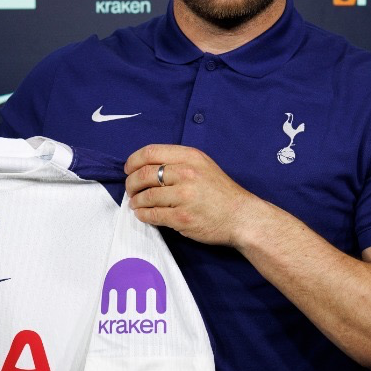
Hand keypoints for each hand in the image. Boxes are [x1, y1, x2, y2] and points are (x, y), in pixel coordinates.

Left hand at [124, 143, 260, 245]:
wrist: (242, 217)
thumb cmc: (221, 193)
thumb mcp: (203, 166)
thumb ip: (179, 163)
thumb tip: (146, 167)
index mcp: (190, 157)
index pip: (150, 152)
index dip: (133, 161)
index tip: (128, 169)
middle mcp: (186, 173)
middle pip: (143, 174)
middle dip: (131, 183)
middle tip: (130, 190)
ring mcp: (183, 196)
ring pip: (146, 196)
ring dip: (135, 201)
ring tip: (135, 204)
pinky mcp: (181, 217)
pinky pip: (152, 215)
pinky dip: (142, 215)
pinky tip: (142, 214)